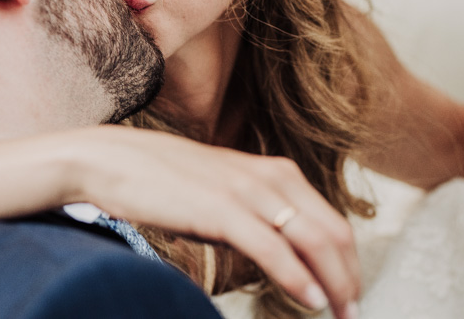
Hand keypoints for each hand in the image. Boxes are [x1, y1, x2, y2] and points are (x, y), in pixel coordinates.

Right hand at [71, 126, 360, 318]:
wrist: (110, 160)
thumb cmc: (160, 178)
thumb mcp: (221, 189)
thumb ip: (252, 211)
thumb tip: (275, 249)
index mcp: (272, 171)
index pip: (331, 220)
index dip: (348, 261)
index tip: (350, 292)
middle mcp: (268, 177)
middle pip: (333, 232)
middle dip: (349, 277)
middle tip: (352, 312)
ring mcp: (245, 191)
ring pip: (312, 240)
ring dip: (334, 283)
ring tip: (340, 313)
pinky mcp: (221, 208)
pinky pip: (272, 247)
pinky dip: (297, 276)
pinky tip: (310, 300)